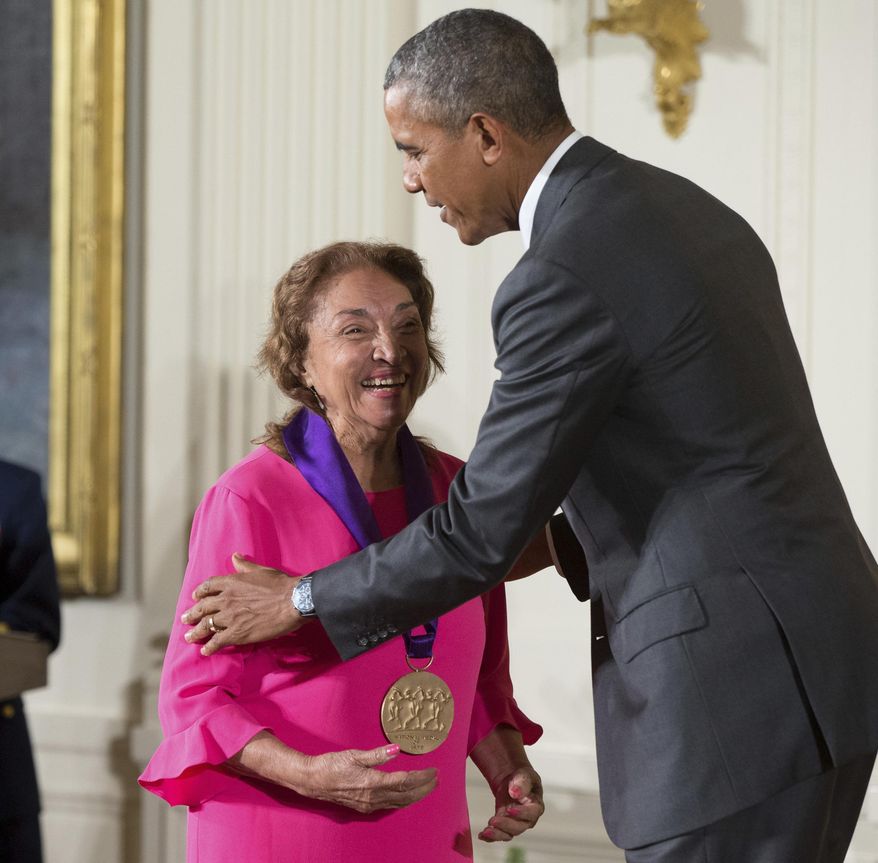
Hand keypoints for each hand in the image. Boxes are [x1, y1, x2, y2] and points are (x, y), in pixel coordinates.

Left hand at [181, 554, 305, 655]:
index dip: (200, 592)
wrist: (292, 601)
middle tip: (185, 619)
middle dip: (192, 614)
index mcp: (231, 582)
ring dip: (196, 632)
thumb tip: (235, 557)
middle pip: (203, 607)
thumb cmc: (280, 584)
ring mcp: (229, 617)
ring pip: (206, 625)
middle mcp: (226, 599)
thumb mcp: (261, 570)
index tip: (195, 597)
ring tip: (189, 637)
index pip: (209, 586)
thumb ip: (245, 566)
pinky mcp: (236, 633)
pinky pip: (217, 641)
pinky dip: (210, 646)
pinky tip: (205, 651)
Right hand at [294, 745, 437, 813]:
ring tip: (427, 787)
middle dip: (423, 788)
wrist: (313, 781)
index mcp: (372, 782)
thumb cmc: (332, 764)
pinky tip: (407, 796)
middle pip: (406, 795)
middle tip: (436, 780)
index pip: (404, 781)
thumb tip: (397, 749)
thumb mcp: (354, 754)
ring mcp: (369, 804)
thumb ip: (377, 754)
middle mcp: (373, 797)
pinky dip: (403, 800)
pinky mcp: (364, 806)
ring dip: (415, 795)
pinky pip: (390, 805)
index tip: (433, 771)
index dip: (421, 777)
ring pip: (399, 802)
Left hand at [478, 764, 544, 842]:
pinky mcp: (504, 824)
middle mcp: (527, 818)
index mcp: (535, 806)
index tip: (510, 810)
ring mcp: (515, 823)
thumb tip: (515, 792)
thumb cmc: (522, 778)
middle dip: (505, 825)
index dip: (522, 814)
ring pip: (508, 834)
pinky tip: (482, 835)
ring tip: (485, 831)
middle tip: (493, 820)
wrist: (512, 781)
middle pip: (518, 827)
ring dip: (497, 834)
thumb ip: (522, 783)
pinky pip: (498, 834)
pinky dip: (490, 837)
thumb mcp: (524, 775)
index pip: (531, 813)